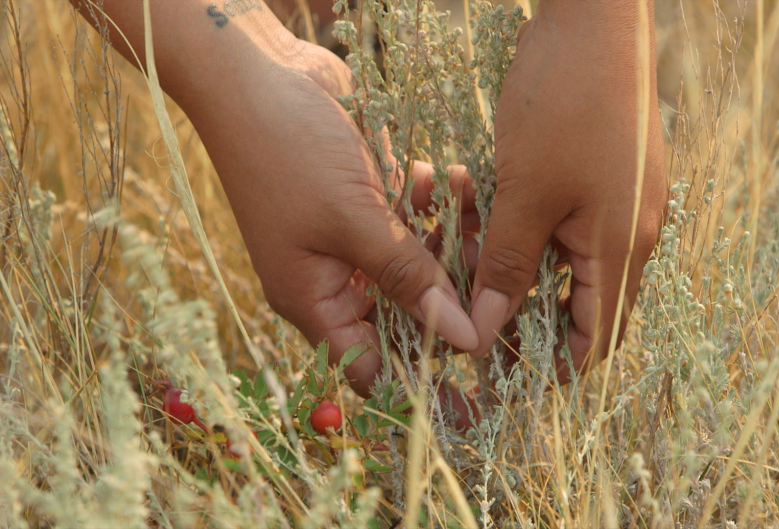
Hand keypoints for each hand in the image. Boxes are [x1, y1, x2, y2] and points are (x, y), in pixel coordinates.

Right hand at [187, 39, 479, 400]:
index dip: (419, 376)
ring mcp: (350, 235)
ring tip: (479, 212)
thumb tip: (462, 338)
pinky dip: (434, 204)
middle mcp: (332, 275)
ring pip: (416, 262)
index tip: (474, 375)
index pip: (370, 364)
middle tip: (496, 278)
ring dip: (449, 241)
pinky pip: (413, 218)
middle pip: (403, 312)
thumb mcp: (354, 222)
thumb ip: (408, 279)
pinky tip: (448, 178)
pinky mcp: (367, 198)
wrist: (256, 70)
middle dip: (449, 296)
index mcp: (313, 299)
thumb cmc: (289, 151)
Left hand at [469, 0, 667, 381]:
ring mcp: (622, 202)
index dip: (553, 365)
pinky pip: (566, 225)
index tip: (501, 369)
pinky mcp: (605, 176)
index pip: (597, 339)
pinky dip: (527, 233)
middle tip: (474, 318)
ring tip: (469, 261)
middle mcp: (632, 234)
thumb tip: (487, 329)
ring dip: (520, 270)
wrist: (595, 21)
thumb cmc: (564, 104)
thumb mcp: (525, 192)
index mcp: (622, 248)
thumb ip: (507, 266)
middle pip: (584, 306)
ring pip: (568, 263)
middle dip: (529, 319)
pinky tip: (486, 217)